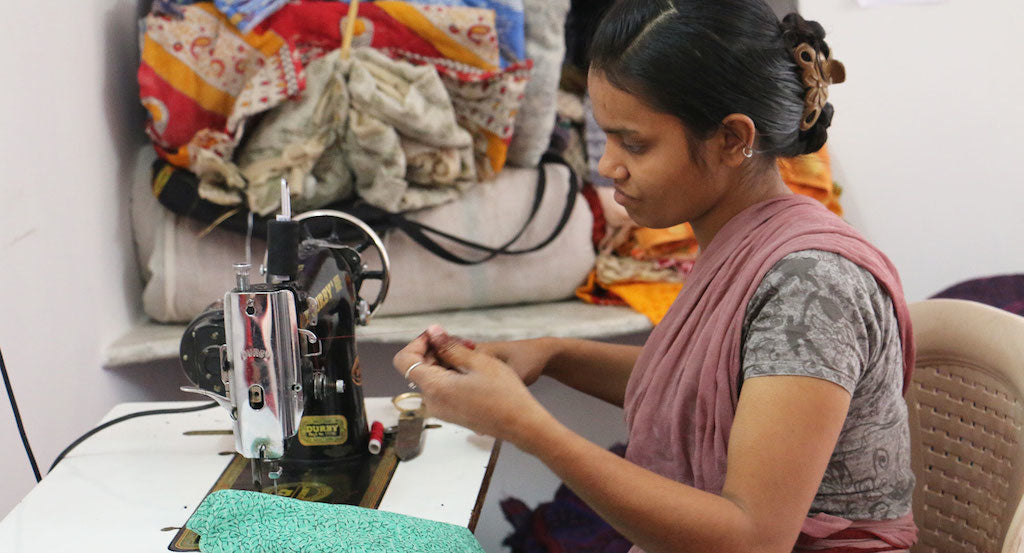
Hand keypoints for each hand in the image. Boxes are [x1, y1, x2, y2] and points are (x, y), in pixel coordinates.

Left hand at [392, 325, 553, 443]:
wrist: (521, 424)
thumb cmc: (504, 393)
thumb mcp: (478, 361)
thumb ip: (449, 346)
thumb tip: (432, 332)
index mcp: (435, 388)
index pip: (404, 360)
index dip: (417, 342)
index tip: (438, 336)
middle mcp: (432, 402)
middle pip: (419, 367)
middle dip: (436, 350)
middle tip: (464, 343)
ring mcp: (441, 410)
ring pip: (432, 377)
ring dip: (446, 361)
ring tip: (472, 355)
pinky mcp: (451, 413)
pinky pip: (442, 388)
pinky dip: (451, 374)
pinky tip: (474, 370)